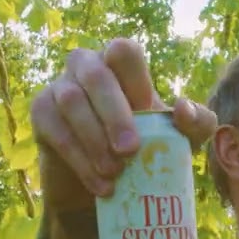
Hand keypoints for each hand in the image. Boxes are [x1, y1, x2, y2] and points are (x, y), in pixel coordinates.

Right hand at [30, 38, 217, 206]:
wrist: (104, 188)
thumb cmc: (145, 152)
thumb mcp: (180, 141)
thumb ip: (197, 123)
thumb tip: (182, 109)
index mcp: (120, 64)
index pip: (124, 51)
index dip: (137, 80)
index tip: (151, 114)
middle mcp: (87, 66)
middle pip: (96, 75)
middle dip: (115, 114)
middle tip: (130, 151)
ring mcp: (59, 87)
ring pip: (71, 101)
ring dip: (94, 140)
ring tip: (115, 173)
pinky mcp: (41, 114)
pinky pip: (55, 130)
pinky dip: (80, 160)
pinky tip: (101, 185)